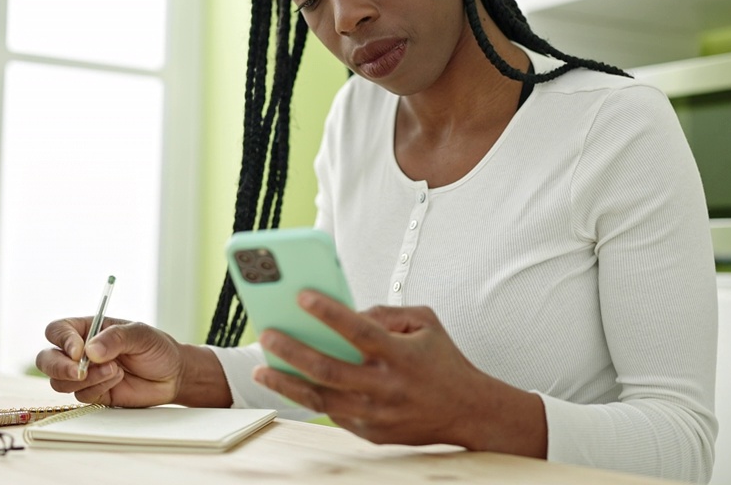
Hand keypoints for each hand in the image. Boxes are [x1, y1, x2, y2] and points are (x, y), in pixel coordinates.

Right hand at [36, 317, 185, 406]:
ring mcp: (84, 374)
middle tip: (79, 371)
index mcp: (87, 329)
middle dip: (59, 367)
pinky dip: (98, 388)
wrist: (172, 375)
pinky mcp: (93, 393)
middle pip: (47, 359)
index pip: (57, 331)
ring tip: (116, 370)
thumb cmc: (156, 348)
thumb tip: (89, 350)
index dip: (62, 341)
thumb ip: (115, 338)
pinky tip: (118, 380)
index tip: (79, 351)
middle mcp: (81, 352)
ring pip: (60, 381)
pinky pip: (81, 396)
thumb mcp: (141, 335)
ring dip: (85, 379)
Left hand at [254, 292, 547, 456]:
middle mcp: (386, 387)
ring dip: (287, 384)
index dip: (329, 312)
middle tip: (268, 336)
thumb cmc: (443, 361)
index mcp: (400, 355)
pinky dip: (310, 399)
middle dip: (292, 352)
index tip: (301, 296)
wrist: (468, 411)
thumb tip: (347, 311)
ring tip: (262, 369)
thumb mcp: (424, 323)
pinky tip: (290, 385)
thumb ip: (386, 312)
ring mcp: (377, 414)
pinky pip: (334, 414)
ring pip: (321, 400)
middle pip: (329, 369)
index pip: (359, 330)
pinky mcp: (372, 433)